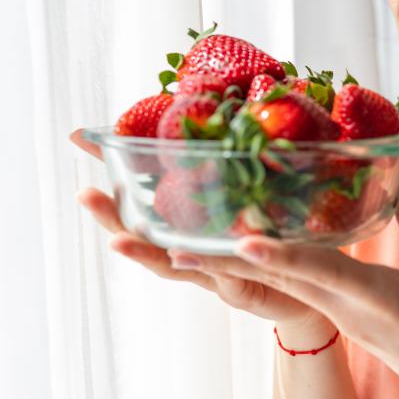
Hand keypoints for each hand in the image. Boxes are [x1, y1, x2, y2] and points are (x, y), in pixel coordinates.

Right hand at [69, 129, 323, 328]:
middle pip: (147, 235)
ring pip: (178, 265)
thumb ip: (252, 161)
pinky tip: (204, 258)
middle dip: (115, 216)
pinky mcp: (250, 293)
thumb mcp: (268, 192)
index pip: (148, 194)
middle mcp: (199, 253)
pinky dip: (219, 270)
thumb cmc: (287, 239)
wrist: (319, 292)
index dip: (119, 166)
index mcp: (196, 225)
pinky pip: (232, 282)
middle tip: (85, 195)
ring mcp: (220, 276)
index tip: (79, 139)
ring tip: (119, 241)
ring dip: (148, 253)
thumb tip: (242, 105)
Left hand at [169, 164, 398, 398]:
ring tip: (172, 247)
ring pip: (276, 285)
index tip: (242, 244)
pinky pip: (291, 288)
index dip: (283, 257)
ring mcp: (337, 317)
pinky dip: (257, 267)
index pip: (324, 275)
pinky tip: (226, 251)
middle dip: (222, 263)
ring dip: (225, 266)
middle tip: (165, 245)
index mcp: (379, 301)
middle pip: (278, 281)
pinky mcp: (336, 316)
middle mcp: (346, 311)